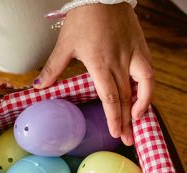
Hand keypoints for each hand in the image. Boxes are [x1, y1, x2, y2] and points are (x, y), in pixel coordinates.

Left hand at [34, 3, 153, 145]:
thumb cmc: (82, 19)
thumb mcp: (64, 44)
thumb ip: (52, 68)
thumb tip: (37, 87)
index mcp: (100, 63)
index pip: (110, 96)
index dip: (114, 116)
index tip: (115, 133)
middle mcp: (119, 61)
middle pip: (126, 97)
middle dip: (127, 121)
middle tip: (127, 140)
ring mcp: (133, 54)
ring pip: (142, 86)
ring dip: (141, 107)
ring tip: (139, 123)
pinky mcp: (141, 48)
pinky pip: (149, 73)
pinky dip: (148, 88)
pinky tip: (143, 99)